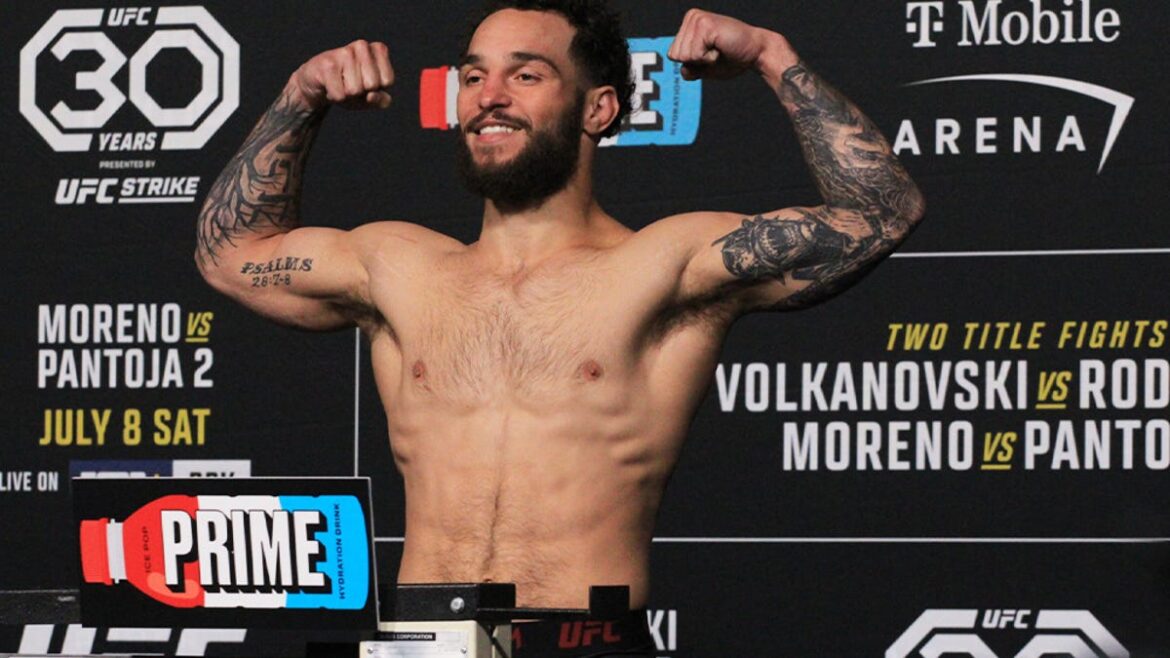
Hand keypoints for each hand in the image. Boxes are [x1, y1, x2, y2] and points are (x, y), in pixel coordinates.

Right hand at [291, 40, 394, 109]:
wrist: (317, 84)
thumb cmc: (349, 89)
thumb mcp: (371, 98)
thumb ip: (382, 100)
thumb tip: (372, 96)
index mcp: (378, 50)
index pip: (388, 81)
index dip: (376, 90)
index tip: (365, 83)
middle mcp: (362, 45)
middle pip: (372, 85)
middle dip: (361, 92)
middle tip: (350, 84)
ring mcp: (344, 52)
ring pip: (355, 90)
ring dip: (347, 95)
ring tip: (339, 84)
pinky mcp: (327, 63)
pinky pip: (340, 95)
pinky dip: (335, 98)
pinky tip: (329, 85)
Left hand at [667, 9, 783, 80]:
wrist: (756, 53)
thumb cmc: (732, 58)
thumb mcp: (704, 68)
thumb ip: (690, 69)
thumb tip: (683, 70)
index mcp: (688, 24)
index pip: (673, 54)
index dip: (692, 63)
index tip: (710, 54)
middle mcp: (691, 17)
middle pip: (676, 55)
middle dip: (696, 62)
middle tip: (716, 52)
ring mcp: (698, 19)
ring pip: (684, 55)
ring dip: (703, 60)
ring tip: (719, 49)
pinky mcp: (705, 25)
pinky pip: (695, 55)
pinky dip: (709, 59)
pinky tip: (721, 48)